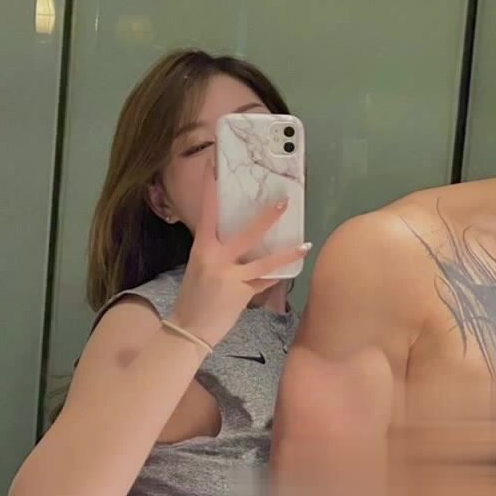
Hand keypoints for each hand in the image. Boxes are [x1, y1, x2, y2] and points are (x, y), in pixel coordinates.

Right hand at [170, 166, 310, 348]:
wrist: (189, 329)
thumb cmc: (194, 295)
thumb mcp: (200, 267)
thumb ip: (218, 251)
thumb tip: (241, 238)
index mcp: (201, 248)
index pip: (207, 212)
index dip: (211, 188)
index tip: (216, 166)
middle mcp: (216, 258)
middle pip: (247, 233)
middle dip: (268, 218)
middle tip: (284, 201)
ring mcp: (230, 276)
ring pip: (265, 261)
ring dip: (288, 252)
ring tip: (306, 243)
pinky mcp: (242, 293)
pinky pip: (265, 281)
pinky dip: (277, 276)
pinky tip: (291, 269)